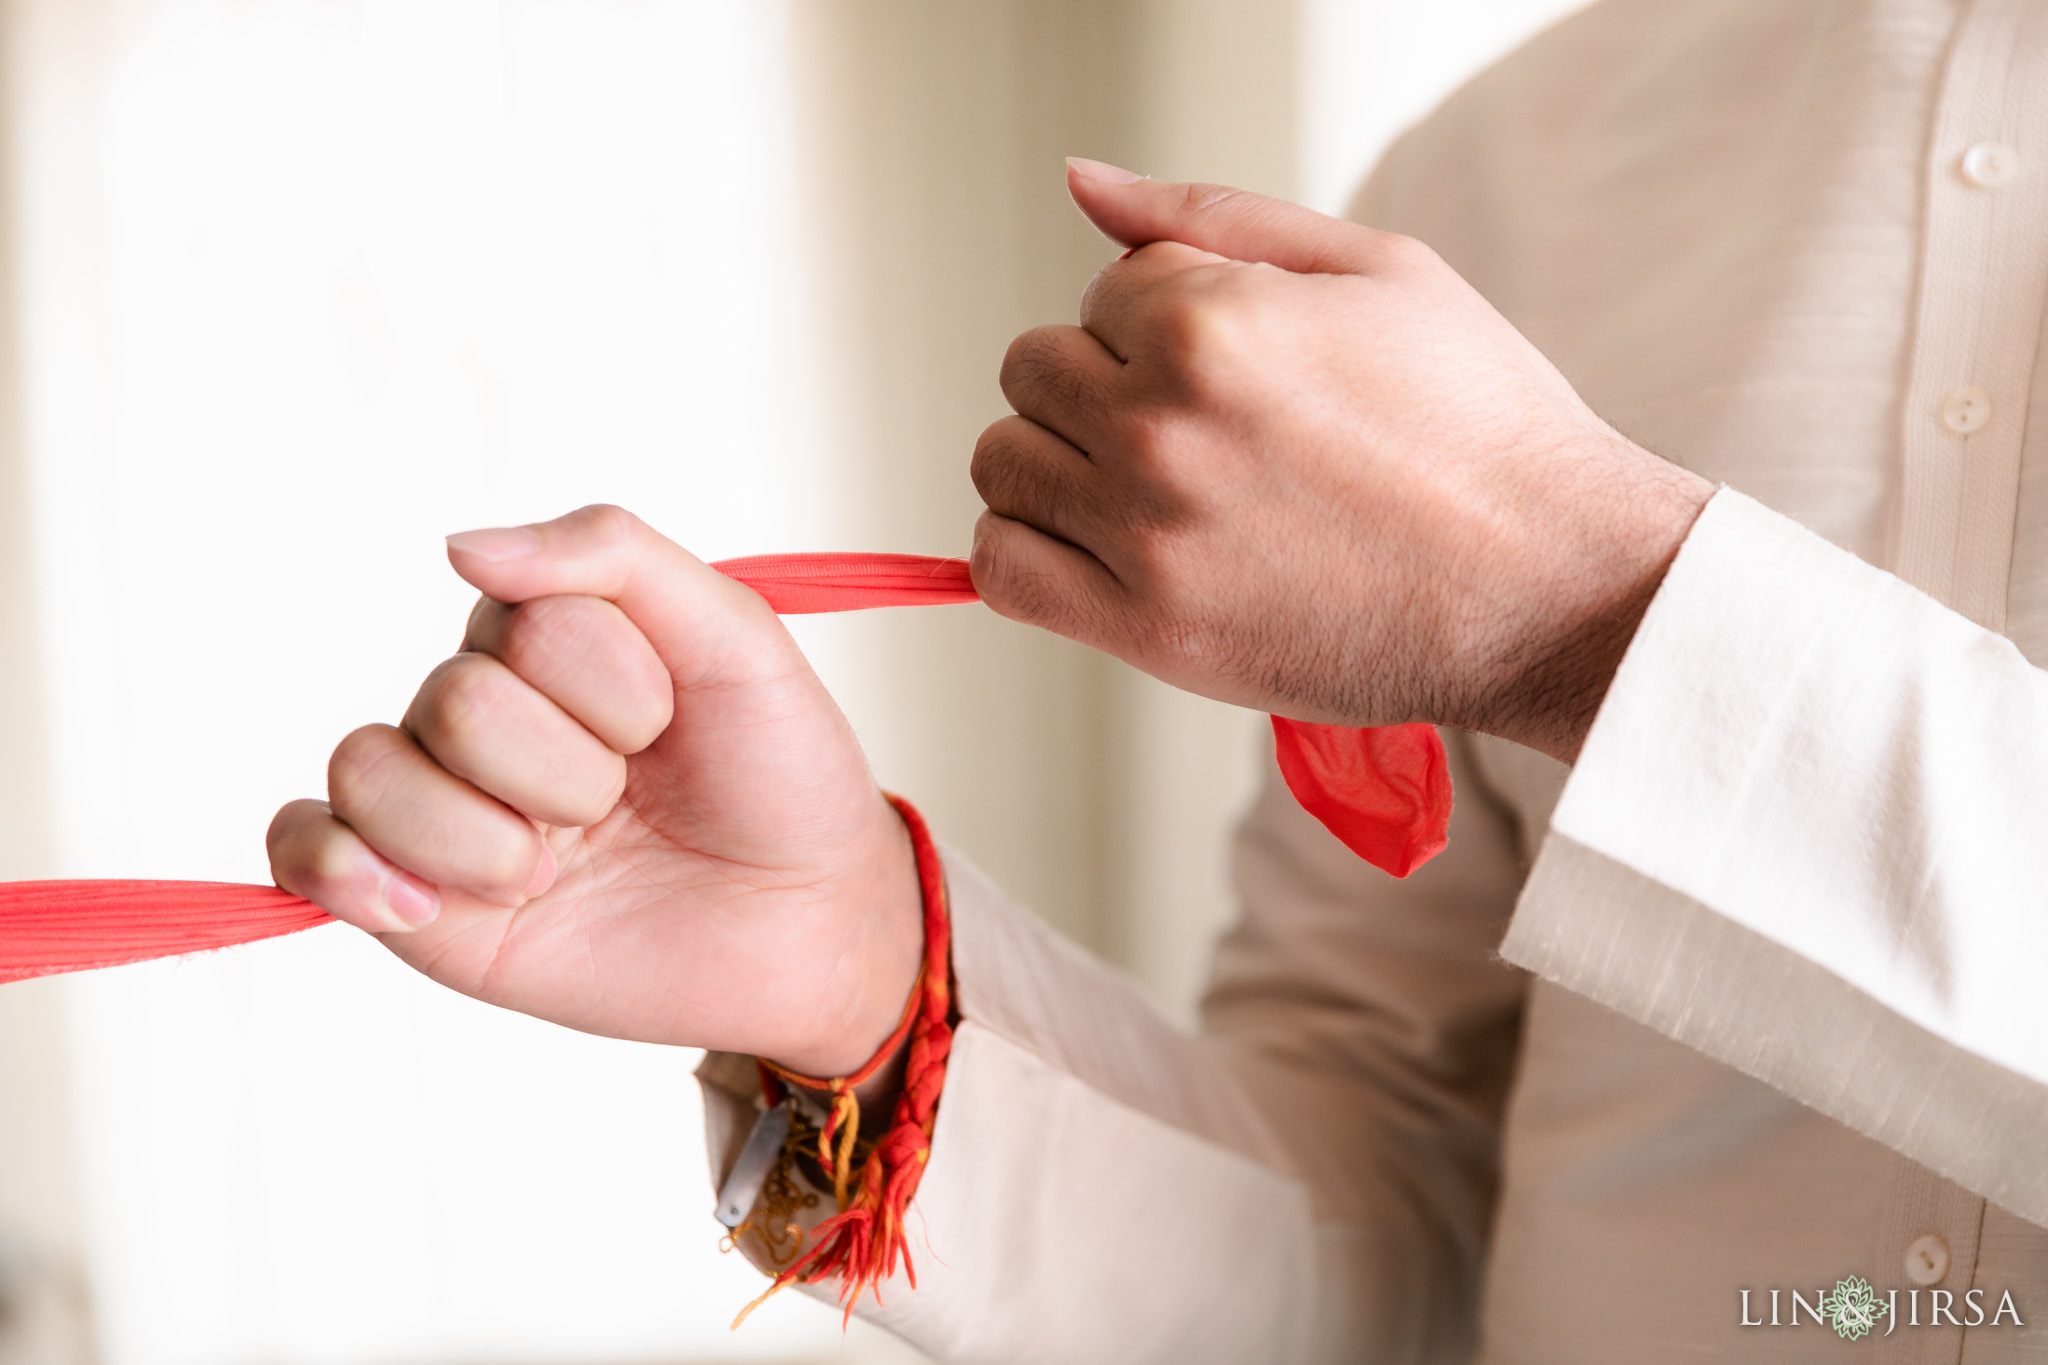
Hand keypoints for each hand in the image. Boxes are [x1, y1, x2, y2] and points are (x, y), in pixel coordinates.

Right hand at [267, 506, 923, 1077]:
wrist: (812, 923)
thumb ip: (612, 554)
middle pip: (454, 703)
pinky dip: (345, 870)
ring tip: (560, 869)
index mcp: (546, 634)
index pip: (520, 623)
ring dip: (491, 838)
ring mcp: (444, 806)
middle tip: (628, 805)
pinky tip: (430, 906)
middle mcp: (481, 711)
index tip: (676, 722)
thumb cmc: (780, 773)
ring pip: (371, 772)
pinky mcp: (417, 904)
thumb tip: (458, 546)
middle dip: (571, 771)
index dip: (616, 686)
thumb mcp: (734, 636)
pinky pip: (304, 850)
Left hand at [970, 160, 1713, 762]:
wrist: (1551, 587)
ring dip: (1056, 464)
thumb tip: (1081, 181)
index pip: (1100, 292)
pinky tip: (1101, 547)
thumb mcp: (1375, 269)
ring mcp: (1147, 534)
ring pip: (1003, 464)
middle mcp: (1161, 425)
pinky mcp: (1149, 630)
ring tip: (1148, 486)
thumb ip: (1208, 216)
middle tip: (1192, 428)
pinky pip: (1003, 570)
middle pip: (1032, 370)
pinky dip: (1029, 552)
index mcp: (1210, 321)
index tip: (1232, 370)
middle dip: (1098, 382)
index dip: (1160, 322)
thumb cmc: (1481, 428)